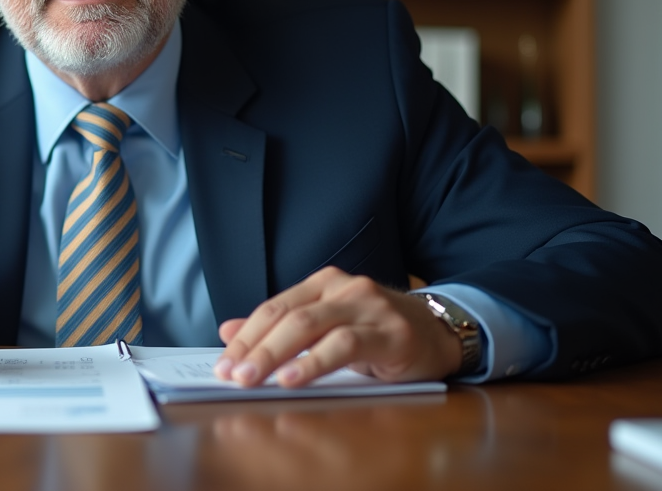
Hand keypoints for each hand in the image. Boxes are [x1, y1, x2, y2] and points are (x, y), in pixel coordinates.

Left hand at [213, 266, 461, 387]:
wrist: (438, 332)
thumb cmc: (376, 332)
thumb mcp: (326, 327)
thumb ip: (281, 329)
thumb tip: (228, 331)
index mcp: (323, 283)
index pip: (274, 307)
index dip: (245, 334)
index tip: (223, 362)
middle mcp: (343, 287)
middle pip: (287, 315)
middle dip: (253, 346)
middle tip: (231, 374)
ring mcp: (367, 307)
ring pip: (310, 326)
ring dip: (275, 355)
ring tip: (252, 378)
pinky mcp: (390, 333)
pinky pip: (344, 345)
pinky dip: (314, 362)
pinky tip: (293, 379)